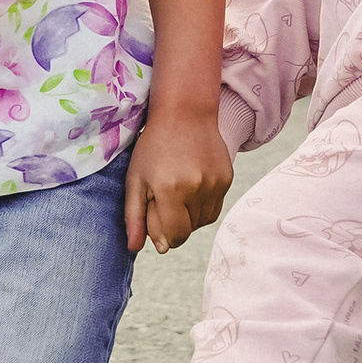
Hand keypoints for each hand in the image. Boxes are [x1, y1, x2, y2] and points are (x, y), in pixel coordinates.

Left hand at [125, 104, 231, 254]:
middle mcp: (196, 189)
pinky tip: (191, 184)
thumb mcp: (135, 180)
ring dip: (189, 216)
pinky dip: (202, 205)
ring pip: (203, 221)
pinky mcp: (226, 179)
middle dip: (174, 223)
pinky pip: (214, 207)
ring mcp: (215, 184)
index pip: (174, 236)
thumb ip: (135, 217)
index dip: (162, 235)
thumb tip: (135, 249)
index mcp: (170, 190)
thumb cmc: (154, 147)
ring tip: (178, 190)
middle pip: (188, 231)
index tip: (155, 218)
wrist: (185, 113)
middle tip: (163, 199)